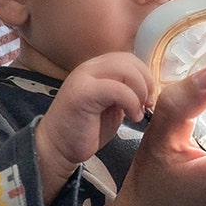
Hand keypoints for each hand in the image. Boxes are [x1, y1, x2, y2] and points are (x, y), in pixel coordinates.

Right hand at [34, 52, 152, 202]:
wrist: (57, 147)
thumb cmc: (86, 129)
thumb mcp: (111, 105)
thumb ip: (125, 91)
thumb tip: (148, 88)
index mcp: (97, 68)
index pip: (129, 59)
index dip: (145, 76)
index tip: (149, 98)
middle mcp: (89, 68)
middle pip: (130, 61)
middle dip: (146, 83)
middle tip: (147, 105)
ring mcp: (84, 78)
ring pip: (126, 70)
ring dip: (140, 92)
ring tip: (138, 112)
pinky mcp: (83, 93)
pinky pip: (117, 89)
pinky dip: (131, 102)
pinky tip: (131, 118)